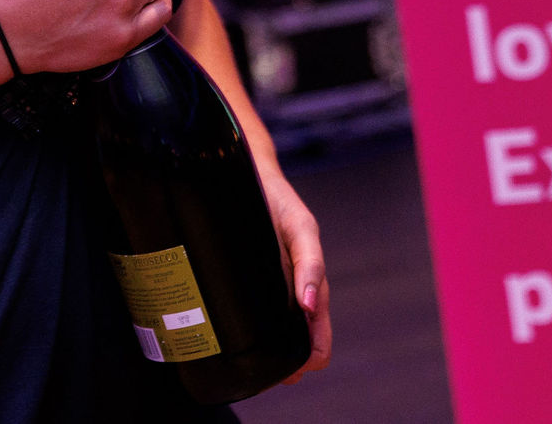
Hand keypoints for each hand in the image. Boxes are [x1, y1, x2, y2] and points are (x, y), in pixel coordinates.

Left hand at [264, 171, 330, 382]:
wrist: (250, 178)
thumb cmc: (280, 204)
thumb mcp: (301, 230)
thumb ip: (310, 263)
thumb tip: (309, 305)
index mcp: (309, 287)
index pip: (318, 344)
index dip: (308, 361)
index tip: (291, 370)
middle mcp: (292, 295)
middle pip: (294, 347)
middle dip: (284, 366)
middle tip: (262, 373)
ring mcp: (270, 292)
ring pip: (274, 337)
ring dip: (267, 353)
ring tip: (245, 362)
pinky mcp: (248, 286)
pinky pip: (253, 319)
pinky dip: (250, 335)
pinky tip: (233, 339)